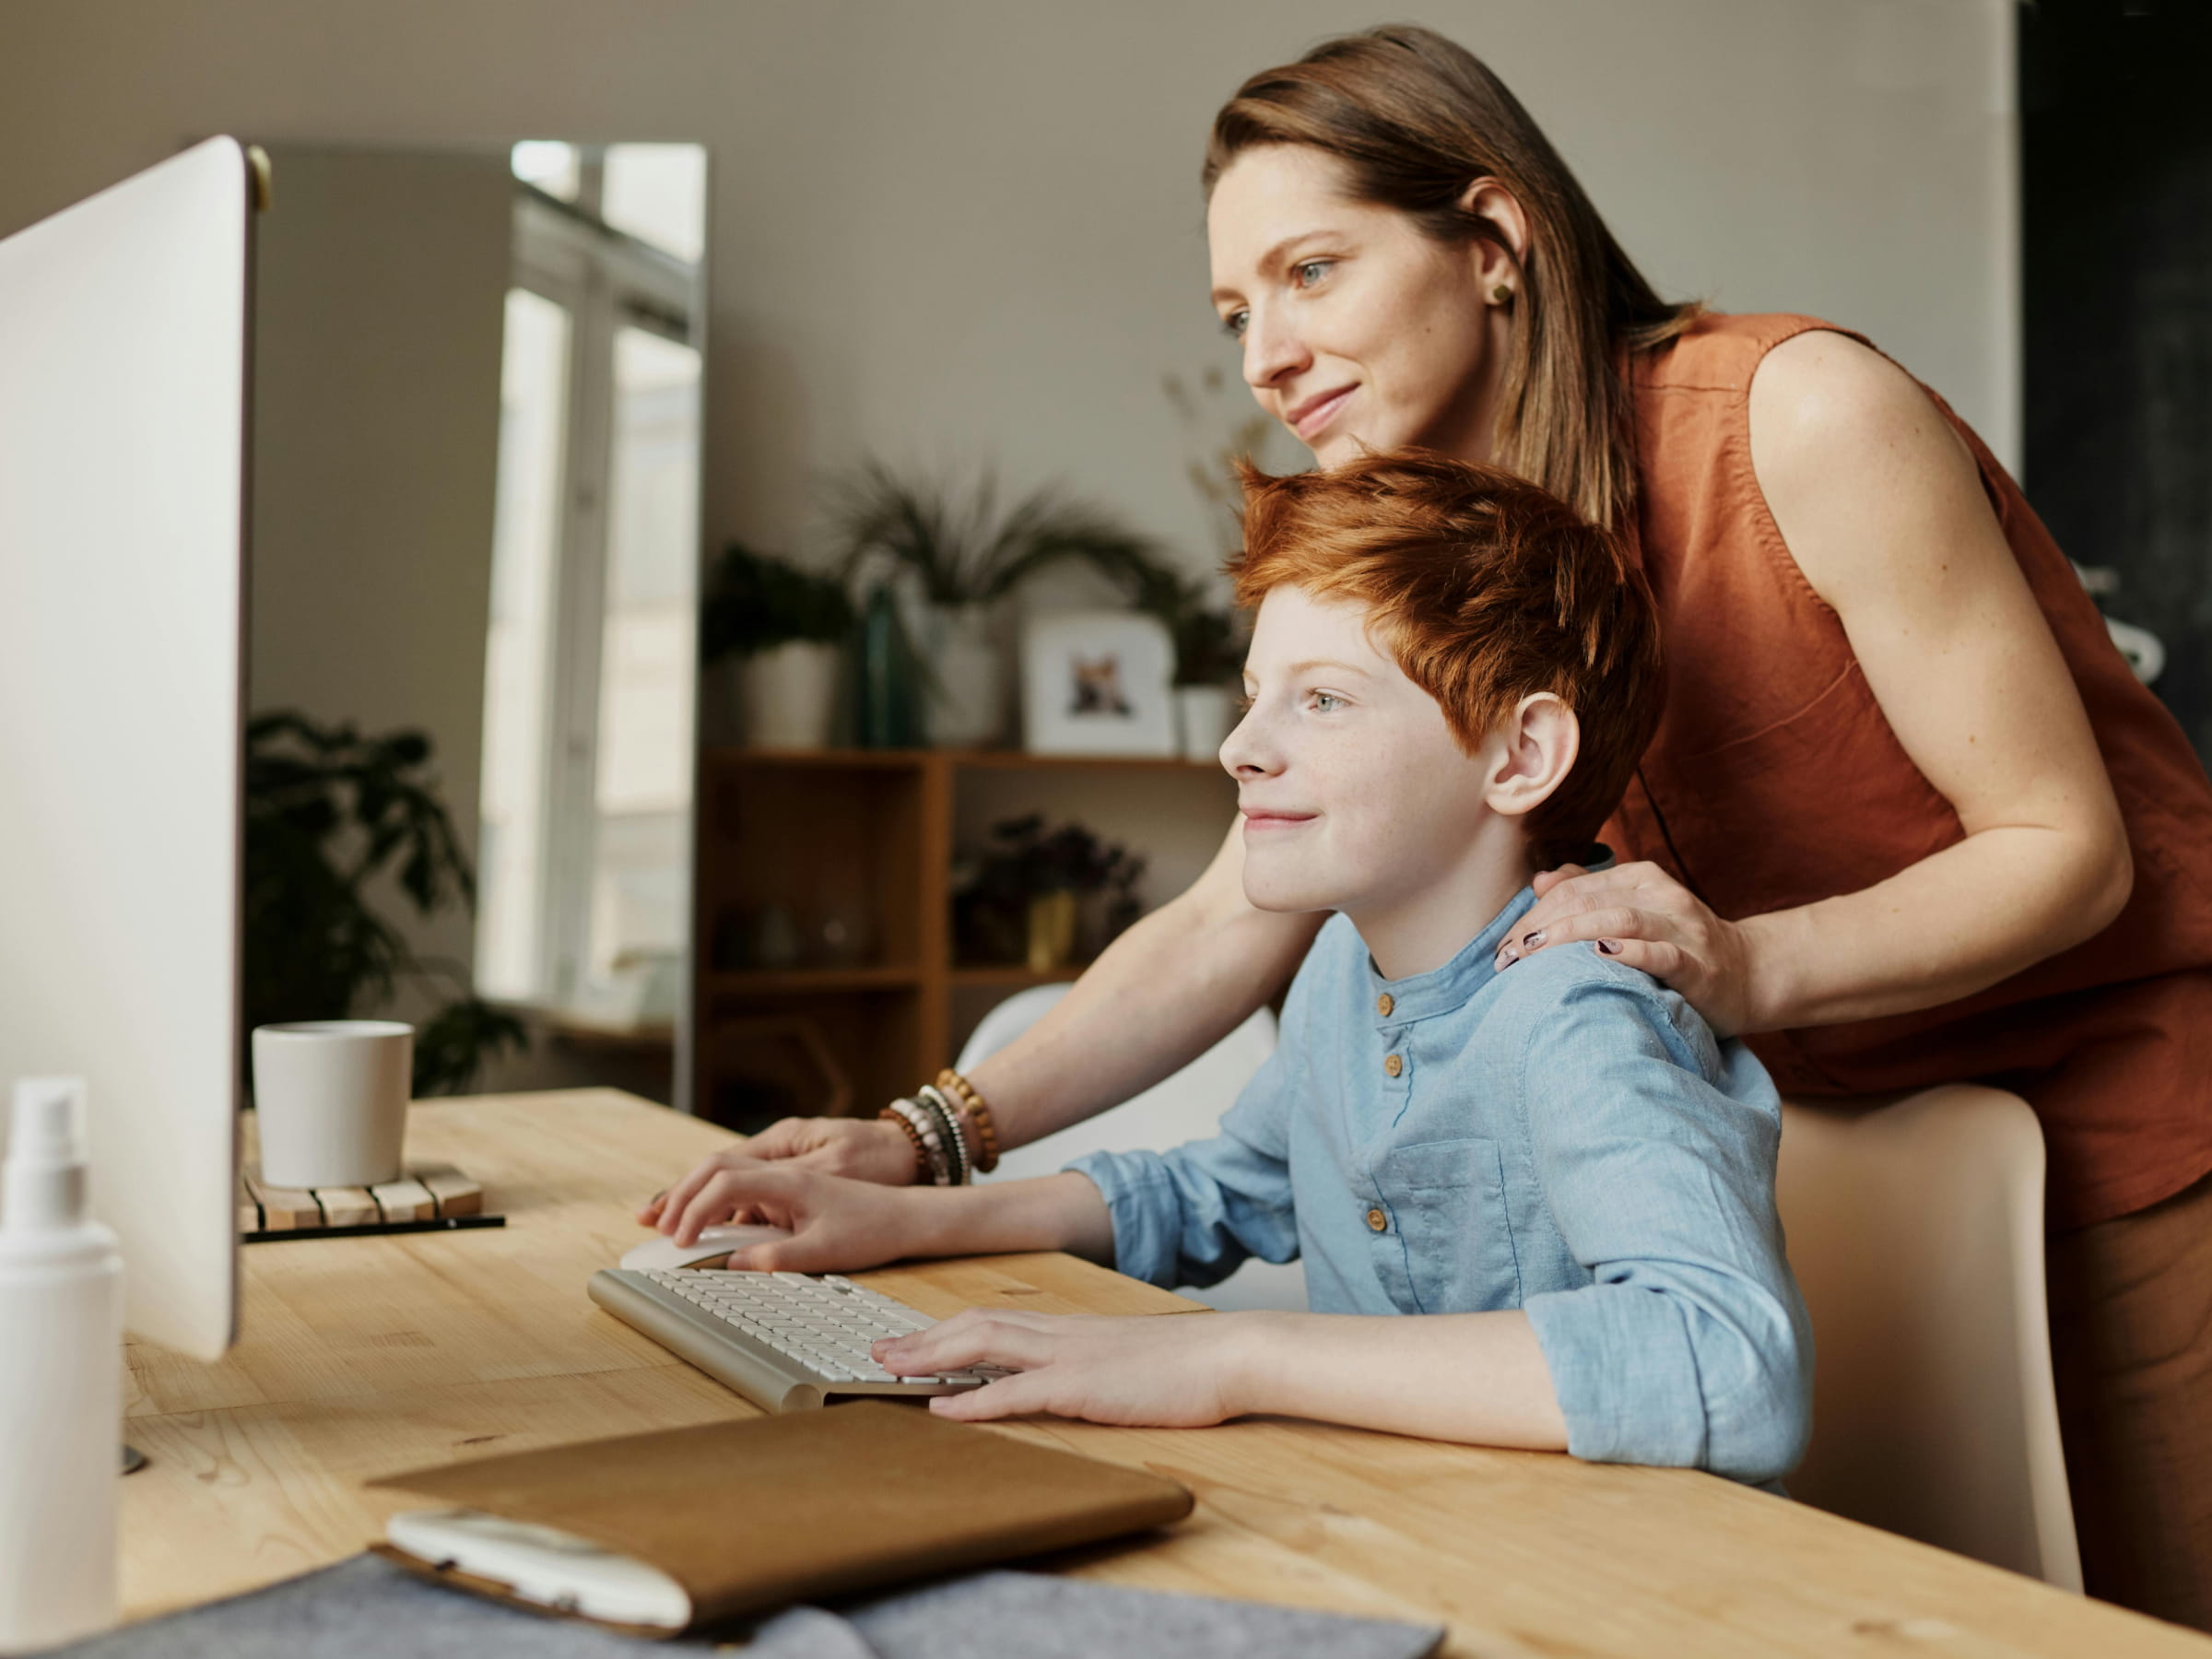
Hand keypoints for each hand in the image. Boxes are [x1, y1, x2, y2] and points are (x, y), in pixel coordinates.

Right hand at [635, 1117, 918, 1231]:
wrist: (907, 1214)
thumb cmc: (872, 1228)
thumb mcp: (825, 1250)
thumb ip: (777, 1258)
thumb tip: (733, 1265)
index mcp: (789, 1177)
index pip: (725, 1181)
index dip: (695, 1209)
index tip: (679, 1240)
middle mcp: (783, 1166)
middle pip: (716, 1168)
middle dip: (679, 1194)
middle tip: (650, 1222)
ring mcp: (785, 1173)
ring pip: (726, 1175)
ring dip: (694, 1196)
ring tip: (663, 1221)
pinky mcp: (789, 1186)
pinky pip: (742, 1187)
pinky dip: (715, 1202)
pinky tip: (703, 1224)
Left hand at [874, 1309, 1256, 1427]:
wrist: (1232, 1354)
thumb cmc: (1193, 1364)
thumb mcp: (1133, 1360)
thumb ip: (1099, 1364)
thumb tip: (1077, 1378)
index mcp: (1073, 1329)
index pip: (997, 1319)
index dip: (948, 1329)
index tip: (913, 1340)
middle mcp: (1062, 1333)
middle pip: (976, 1324)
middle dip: (923, 1338)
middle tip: (879, 1352)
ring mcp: (1071, 1356)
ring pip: (984, 1344)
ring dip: (931, 1356)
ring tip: (891, 1369)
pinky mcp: (1084, 1386)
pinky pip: (1017, 1390)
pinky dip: (973, 1400)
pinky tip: (942, 1410)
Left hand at [1497, 860, 1761, 1035]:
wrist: (1749, 974)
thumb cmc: (1679, 946)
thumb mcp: (1635, 911)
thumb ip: (1590, 892)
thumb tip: (1541, 882)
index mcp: (1640, 879)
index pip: (1574, 888)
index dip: (1533, 915)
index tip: (1503, 947)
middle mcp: (1661, 896)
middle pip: (1589, 900)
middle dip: (1542, 927)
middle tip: (1508, 957)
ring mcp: (1682, 930)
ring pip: (1619, 919)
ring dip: (1571, 934)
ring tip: (1535, 952)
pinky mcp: (1699, 966)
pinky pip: (1662, 954)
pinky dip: (1630, 952)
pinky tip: (1601, 954)